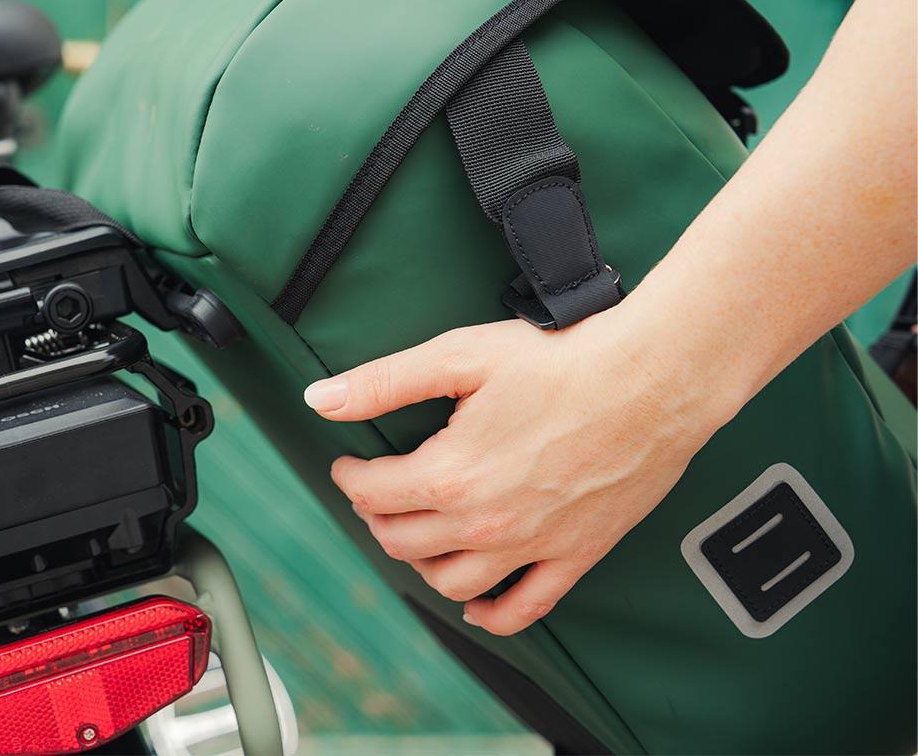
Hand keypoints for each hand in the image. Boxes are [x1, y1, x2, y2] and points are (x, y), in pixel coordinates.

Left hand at [303, 312, 740, 635]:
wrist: (654, 380)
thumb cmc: (560, 359)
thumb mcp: (460, 357)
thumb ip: (384, 382)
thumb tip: (317, 398)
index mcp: (450, 475)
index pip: (372, 493)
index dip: (349, 476)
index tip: (348, 462)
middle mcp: (484, 524)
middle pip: (402, 541)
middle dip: (377, 516)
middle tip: (379, 492)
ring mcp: (531, 547)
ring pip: (451, 582)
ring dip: (422, 561)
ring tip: (418, 533)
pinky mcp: (575, 556)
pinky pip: (523, 609)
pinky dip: (490, 614)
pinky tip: (473, 602)